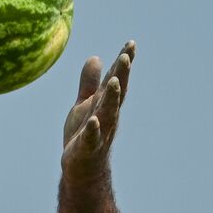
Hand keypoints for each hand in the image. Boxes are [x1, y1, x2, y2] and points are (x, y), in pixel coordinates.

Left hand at [62, 41, 134, 181]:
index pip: (117, 80)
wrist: (81, 168)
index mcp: (105, 104)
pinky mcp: (87, 148)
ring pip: (107, 113)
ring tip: (113, 81)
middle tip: (126, 55)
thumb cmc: (84, 134)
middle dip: (122, 75)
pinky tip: (93, 121)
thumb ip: (89, 83)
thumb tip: (96, 57)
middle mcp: (107, 116)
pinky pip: (91, 138)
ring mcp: (99, 132)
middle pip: (116, 93)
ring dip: (111, 98)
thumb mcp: (85, 104)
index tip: (131, 43)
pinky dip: (93, 130)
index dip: (123, 62)